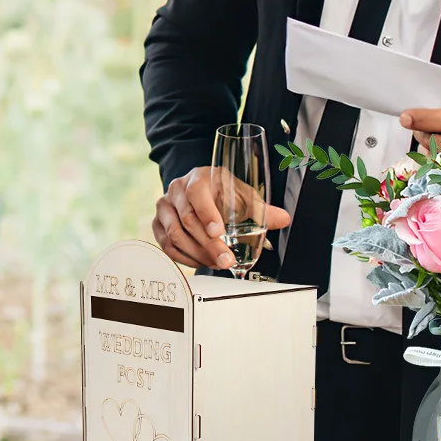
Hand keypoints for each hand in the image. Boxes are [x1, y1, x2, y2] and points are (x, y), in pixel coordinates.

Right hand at [151, 166, 289, 271]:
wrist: (199, 190)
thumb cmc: (221, 191)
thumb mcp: (242, 195)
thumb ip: (261, 209)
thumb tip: (283, 219)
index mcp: (199, 177)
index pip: (197, 193)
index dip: (207, 213)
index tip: (219, 232)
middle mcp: (177, 189)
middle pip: (187, 219)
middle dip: (208, 244)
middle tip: (225, 259)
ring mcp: (164, 206)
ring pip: (174, 234)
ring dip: (197, 253)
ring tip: (217, 263)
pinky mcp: (158, 223)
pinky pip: (166, 245)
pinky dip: (185, 257)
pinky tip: (201, 262)